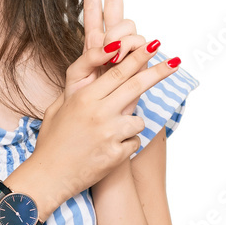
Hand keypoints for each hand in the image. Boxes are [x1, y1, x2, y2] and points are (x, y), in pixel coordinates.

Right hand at [34, 42, 181, 202]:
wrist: (48, 177)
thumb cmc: (51, 143)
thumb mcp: (57, 108)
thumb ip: (78, 91)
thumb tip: (97, 78)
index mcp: (83, 98)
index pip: (118, 72)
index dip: (138, 57)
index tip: (153, 47)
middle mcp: (99, 113)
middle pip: (136, 86)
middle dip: (159, 72)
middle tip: (176, 62)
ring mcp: (109, 135)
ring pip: (138, 120)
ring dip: (131, 124)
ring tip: (110, 136)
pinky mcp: (116, 155)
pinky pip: (134, 143)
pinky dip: (125, 145)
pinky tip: (108, 151)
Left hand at [80, 0, 152, 115]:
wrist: (105, 120)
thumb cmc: (87, 100)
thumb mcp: (78, 77)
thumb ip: (90, 56)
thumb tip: (110, 43)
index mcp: (94, 41)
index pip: (93, 8)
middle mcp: (112, 40)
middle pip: (115, 4)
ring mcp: (129, 49)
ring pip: (128, 27)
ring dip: (120, 39)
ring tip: (115, 60)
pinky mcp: (142, 59)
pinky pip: (140, 44)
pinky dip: (133, 50)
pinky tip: (132, 60)